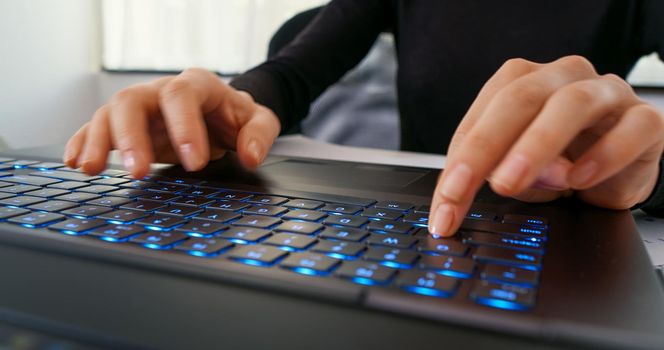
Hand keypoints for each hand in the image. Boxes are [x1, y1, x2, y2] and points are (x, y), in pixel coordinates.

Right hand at [64, 68, 280, 178]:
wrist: (222, 113)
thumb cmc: (236, 116)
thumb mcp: (259, 120)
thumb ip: (259, 135)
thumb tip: (250, 156)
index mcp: (197, 85)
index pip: (182, 96)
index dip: (184, 127)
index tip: (194, 163)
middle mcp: (161, 91)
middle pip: (132, 100)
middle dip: (131, 137)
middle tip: (137, 171)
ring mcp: (141, 107)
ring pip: (109, 114)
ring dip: (98, 142)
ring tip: (91, 170)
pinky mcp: (127, 126)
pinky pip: (97, 128)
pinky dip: (84, 143)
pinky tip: (75, 162)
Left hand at [429, 55, 663, 235]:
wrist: (618, 168)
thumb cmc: (559, 161)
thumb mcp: (515, 171)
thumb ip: (496, 174)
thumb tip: (474, 189)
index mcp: (520, 83)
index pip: (480, 117)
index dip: (458, 162)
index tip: (444, 205)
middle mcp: (560, 78)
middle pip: (517, 100)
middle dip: (484, 148)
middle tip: (464, 189)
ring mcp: (606, 94)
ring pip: (570, 105)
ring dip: (536, 146)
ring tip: (513, 183)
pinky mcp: (645, 120)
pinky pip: (630, 129)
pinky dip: (603, 155)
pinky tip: (579, 180)